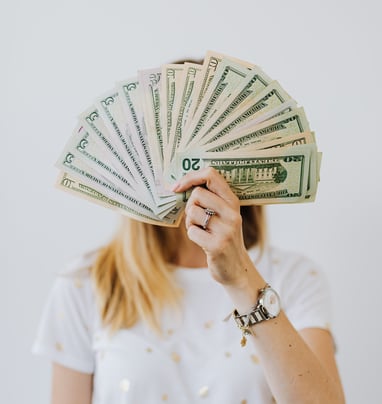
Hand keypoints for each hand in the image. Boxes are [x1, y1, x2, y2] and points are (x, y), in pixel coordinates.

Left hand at [171, 167, 253, 287]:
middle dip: (190, 206)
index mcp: (233, 201)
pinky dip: (192, 235)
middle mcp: (232, 213)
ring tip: (201, 230)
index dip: (190, 177)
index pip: (211, 175)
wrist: (236, 268)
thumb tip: (179, 184)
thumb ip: (210, 198)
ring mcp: (226, 229)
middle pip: (197, 194)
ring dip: (190, 222)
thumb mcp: (224, 214)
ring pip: (192, 212)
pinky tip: (203, 241)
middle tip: (196, 219)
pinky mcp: (217, 245)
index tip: (178, 186)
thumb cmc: (223, 236)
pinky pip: (191, 231)